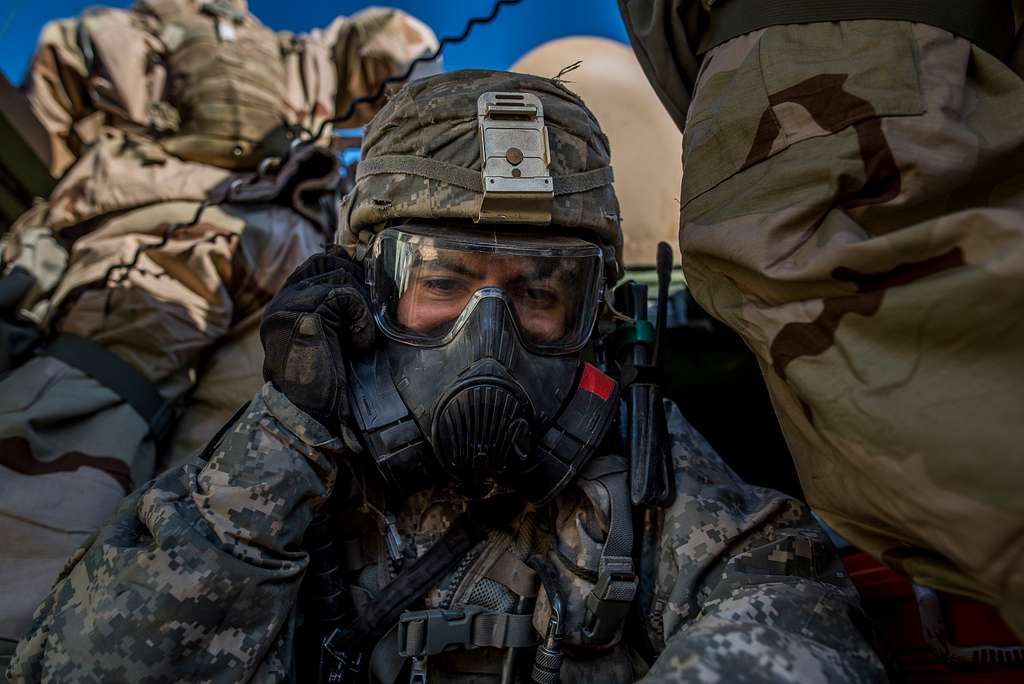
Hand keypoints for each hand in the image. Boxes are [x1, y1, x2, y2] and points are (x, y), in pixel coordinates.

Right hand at [260, 249, 374, 434]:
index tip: (365, 300)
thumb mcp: (334, 335)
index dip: (349, 271)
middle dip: (357, 285)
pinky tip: (357, 345)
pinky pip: (347, 296)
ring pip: (341, 275)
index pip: (320, 261)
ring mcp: (288, 304)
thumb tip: (362, 270)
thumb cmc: (327, 381)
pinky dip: (361, 321)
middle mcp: (283, 299)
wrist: (312, 415)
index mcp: (288, 302)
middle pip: (331, 261)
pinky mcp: (302, 314)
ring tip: (358, 339)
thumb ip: (339, 305)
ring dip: (361, 308)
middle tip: (364, 321)